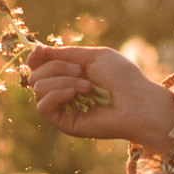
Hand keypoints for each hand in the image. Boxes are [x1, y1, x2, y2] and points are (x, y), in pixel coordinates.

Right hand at [24, 44, 173, 148]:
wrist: (138, 103)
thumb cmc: (123, 78)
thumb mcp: (95, 56)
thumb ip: (66, 53)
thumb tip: (38, 50)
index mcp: (69, 74)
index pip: (38, 65)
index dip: (34, 57)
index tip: (40, 50)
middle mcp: (62, 90)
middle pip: (36, 74)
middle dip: (57, 67)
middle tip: (81, 72)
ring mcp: (62, 107)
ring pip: (38, 88)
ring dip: (62, 81)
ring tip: (88, 86)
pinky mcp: (63, 122)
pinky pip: (42, 106)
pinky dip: (56, 95)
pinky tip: (75, 94)